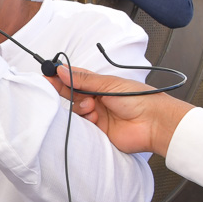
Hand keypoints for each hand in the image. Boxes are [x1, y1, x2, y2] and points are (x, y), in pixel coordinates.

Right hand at [46, 65, 193, 155]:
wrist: (154, 124)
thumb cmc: (140, 100)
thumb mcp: (110, 84)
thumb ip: (84, 80)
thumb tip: (63, 70)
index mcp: (101, 84)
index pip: (76, 78)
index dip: (61, 76)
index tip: (48, 74)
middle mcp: (97, 99)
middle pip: (72, 94)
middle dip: (64, 90)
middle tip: (52, 86)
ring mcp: (97, 115)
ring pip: (75, 110)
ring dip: (80, 107)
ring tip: (92, 107)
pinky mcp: (97, 131)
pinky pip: (81, 126)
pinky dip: (84, 120)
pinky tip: (92, 117)